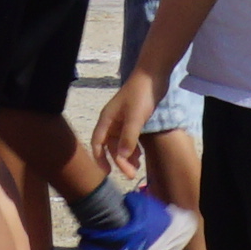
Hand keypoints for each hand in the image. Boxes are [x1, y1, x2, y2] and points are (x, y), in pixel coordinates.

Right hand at [82, 70, 154, 192]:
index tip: (108, 173)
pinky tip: (139, 155)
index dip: (100, 158)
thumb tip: (121, 157)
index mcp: (107, 119)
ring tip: (137, 167)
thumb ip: (128, 137)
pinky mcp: (132, 119)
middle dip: (119, 161)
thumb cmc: (141, 95)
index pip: (97, 142)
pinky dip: (133, 148)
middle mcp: (111, 121)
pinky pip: (129, 138)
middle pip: (110, 146)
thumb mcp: (135, 118)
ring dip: (127, 156)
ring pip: (120, 143)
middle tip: (131, 174)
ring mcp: (122, 120)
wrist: (153, 75)